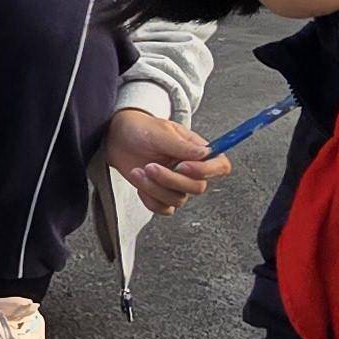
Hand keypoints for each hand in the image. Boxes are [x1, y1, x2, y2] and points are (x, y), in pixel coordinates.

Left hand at [106, 107, 234, 218]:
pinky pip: (164, 209)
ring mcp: (177, 184)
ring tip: (138, 171)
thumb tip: (205, 153)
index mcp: (197, 151)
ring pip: (179, 199)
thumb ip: (181, 145)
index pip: (220, 166)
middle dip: (171, 180)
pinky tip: (139, 182)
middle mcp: (192, 170)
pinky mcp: (162, 195)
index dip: (207, 171)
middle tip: (150, 166)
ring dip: (155, 188)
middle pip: (198, 187)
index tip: (183, 166)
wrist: (119, 138)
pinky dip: (149, 199)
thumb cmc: (142, 129)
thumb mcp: (160, 132)